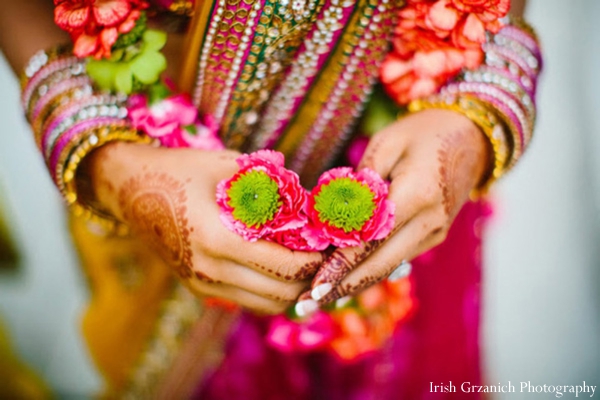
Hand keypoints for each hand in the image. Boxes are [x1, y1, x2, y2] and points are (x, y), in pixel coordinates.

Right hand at [89, 143, 323, 313]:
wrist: (130, 189)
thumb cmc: (181, 170)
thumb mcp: (230, 166)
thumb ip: (273, 187)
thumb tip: (314, 206)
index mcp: (219, 238)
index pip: (285, 267)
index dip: (316, 260)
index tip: (331, 245)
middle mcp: (211, 270)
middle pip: (281, 294)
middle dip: (310, 278)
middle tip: (325, 256)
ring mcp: (202, 283)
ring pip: (266, 305)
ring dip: (292, 290)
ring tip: (306, 264)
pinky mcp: (198, 288)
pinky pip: (246, 300)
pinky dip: (270, 291)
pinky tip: (278, 268)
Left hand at [295, 109, 490, 313]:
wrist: (471, 138)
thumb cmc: (422, 134)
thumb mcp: (386, 144)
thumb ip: (361, 182)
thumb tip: (332, 217)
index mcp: (418, 194)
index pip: (372, 239)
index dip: (341, 265)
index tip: (315, 286)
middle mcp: (431, 221)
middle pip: (380, 264)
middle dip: (342, 286)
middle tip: (306, 305)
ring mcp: (436, 233)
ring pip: (388, 267)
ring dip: (354, 284)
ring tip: (318, 298)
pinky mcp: (434, 236)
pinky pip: (398, 258)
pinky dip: (370, 270)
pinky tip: (344, 279)